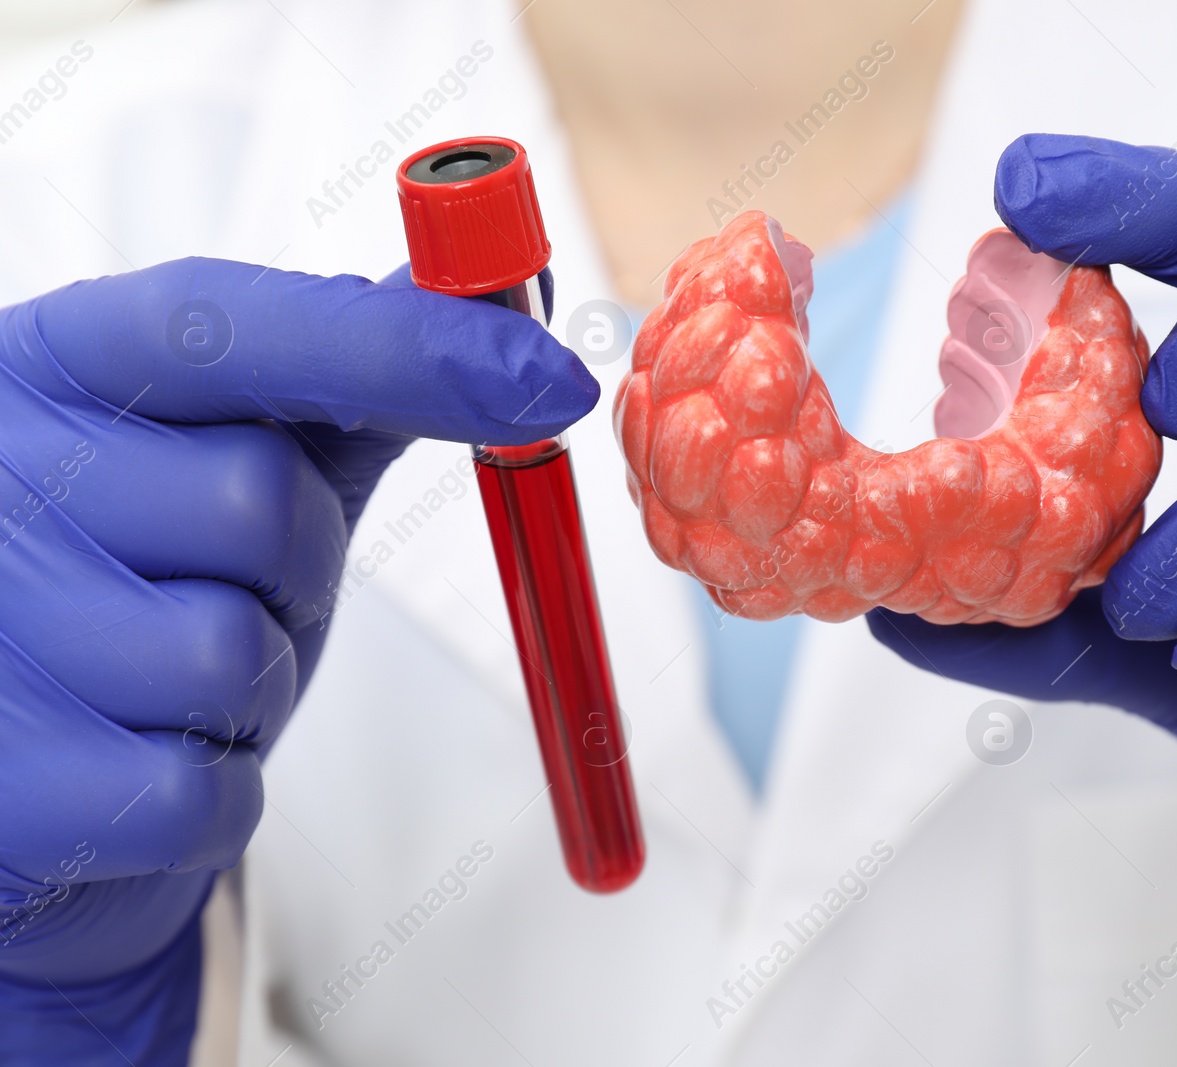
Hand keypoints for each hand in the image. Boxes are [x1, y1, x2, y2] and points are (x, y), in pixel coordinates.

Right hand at [0, 258, 595, 1063]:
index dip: (406, 346)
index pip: (236, 323)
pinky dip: (213, 790)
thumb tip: (489, 283)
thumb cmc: (138, 594)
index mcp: (53, 366)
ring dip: (249, 689)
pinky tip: (140, 766)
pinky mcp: (6, 787)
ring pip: (232, 655)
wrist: (10, 769)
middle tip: (225, 593)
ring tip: (163, 686)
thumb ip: (346, 377)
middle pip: (259, 503)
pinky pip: (202, 789)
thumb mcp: (227, 460)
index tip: (548, 375)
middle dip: (293, 570)